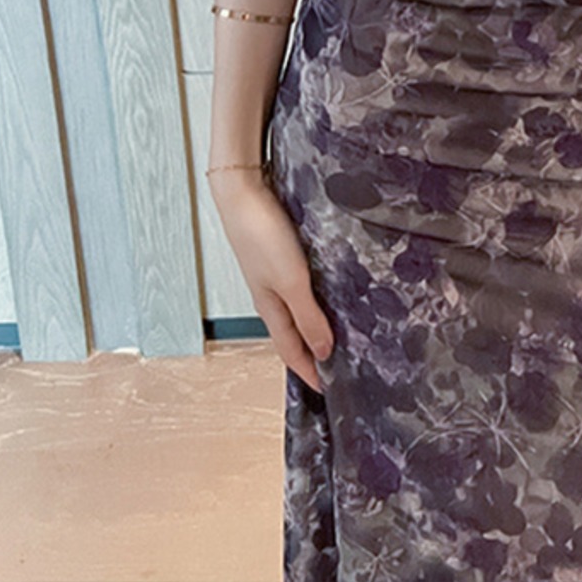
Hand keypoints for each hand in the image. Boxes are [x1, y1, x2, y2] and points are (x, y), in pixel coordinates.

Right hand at [209, 169, 334, 394]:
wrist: (241, 191)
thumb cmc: (261, 235)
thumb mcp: (291, 280)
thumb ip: (308, 316)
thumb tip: (325, 352)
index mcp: (270, 308)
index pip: (293, 352)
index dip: (310, 373)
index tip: (330, 390)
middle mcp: (271, 295)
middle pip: (294, 333)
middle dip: (314, 352)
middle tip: (341, 364)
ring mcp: (274, 273)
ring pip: (297, 309)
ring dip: (316, 323)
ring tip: (340, 330)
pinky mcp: (280, 253)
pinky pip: (300, 285)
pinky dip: (315, 296)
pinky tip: (329, 288)